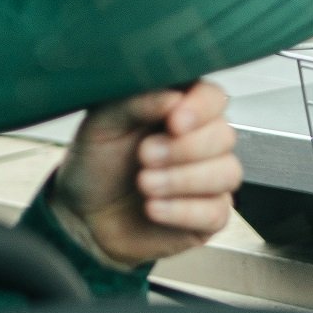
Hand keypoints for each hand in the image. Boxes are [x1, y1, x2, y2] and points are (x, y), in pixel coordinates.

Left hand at [49, 80, 241, 267]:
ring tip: (144, 184)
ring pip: (227, 173)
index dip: (201, 107)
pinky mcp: (210, 216)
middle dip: (184, 148)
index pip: (213, 97)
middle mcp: (201, 142)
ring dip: (182, 180)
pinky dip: (183, 211)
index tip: (174, 122)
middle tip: (145, 156)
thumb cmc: (97, 165)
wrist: (85, 216)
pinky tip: (153, 209)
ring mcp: (210, 180)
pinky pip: (217, 211)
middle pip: (224, 135)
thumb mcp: (102, 124)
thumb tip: (174, 97)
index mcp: (180, 110)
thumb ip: (136, 102)